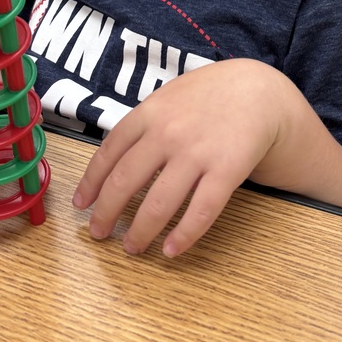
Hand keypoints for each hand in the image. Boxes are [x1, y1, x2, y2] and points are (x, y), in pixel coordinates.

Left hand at [72, 59, 295, 257]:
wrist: (259, 90)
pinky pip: (200, 211)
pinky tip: (171, 251)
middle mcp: (167, 133)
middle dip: (106, 214)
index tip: (82, 205)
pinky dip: (183, 236)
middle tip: (99, 234)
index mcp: (149, 113)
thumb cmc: (209, 96)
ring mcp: (197, 153)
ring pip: (158, 204)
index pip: (108, 153)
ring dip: (140, 232)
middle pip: (124, 182)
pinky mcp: (226, 170)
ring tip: (132, 247)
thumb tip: (111, 159)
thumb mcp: (169, 97)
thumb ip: (143, 123)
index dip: (91, 183)